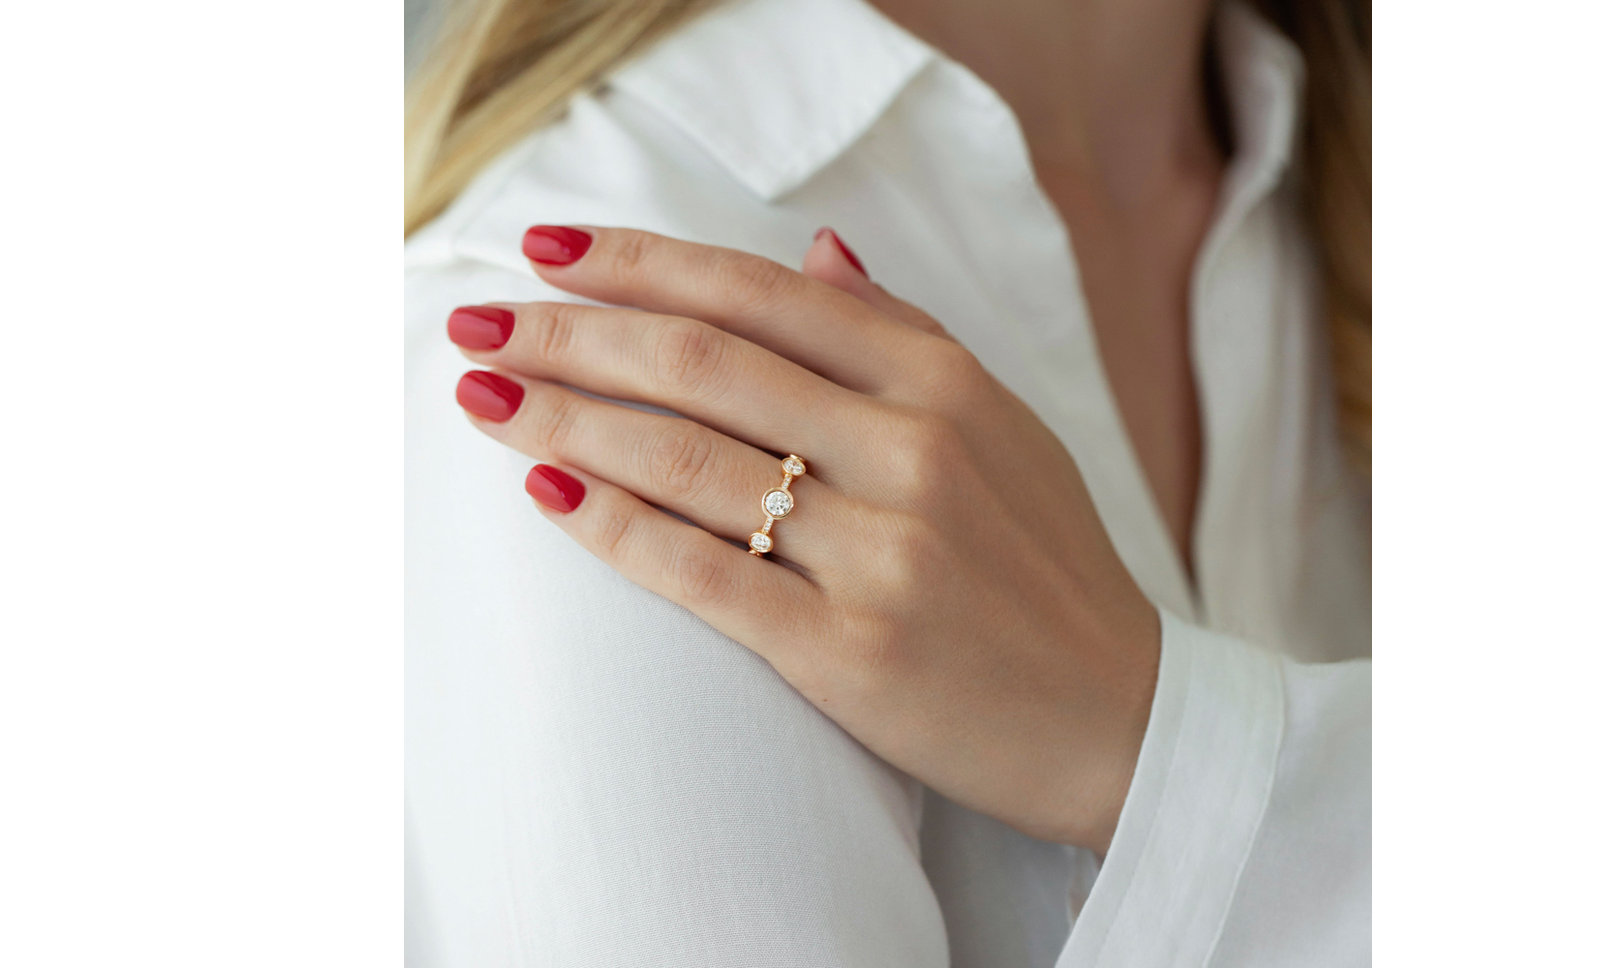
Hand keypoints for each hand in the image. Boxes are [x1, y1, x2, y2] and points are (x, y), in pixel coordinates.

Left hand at [447, 225, 1159, 853]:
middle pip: (703, 363)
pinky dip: (616, 529)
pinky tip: (547, 495)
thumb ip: (906, 334)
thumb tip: (814, 248)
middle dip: (572, 335)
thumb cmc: (1049, 566)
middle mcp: (913, 451)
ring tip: (483, 398)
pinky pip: (705, 575)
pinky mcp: (851, 652)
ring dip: (566, 421)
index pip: (761, 294)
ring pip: (688, 459)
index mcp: (944, 383)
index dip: (642, 264)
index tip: (549, 251)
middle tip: (478, 325)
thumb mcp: (1006, 424)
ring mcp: (884, 552)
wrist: (1119, 719)